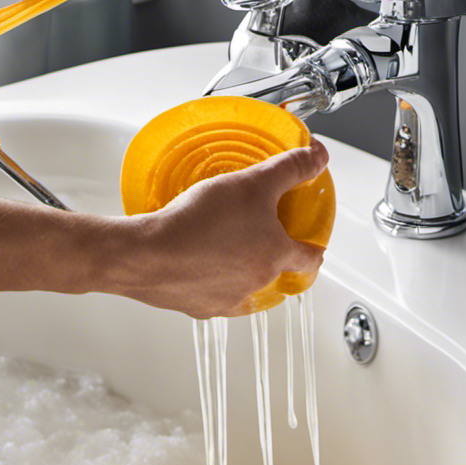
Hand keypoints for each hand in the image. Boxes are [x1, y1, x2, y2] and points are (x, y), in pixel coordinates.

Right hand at [122, 139, 329, 317]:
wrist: (147, 254)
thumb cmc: (199, 223)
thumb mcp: (252, 182)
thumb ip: (289, 168)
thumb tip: (318, 156)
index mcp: (275, 256)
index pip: (310, 259)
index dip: (313, 249)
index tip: (311, 245)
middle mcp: (256, 284)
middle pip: (275, 271)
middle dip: (269, 254)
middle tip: (255, 234)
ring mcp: (227, 300)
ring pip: (243, 285)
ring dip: (238, 269)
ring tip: (221, 244)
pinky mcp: (198, 308)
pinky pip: (211, 294)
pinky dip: (209, 280)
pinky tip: (196, 260)